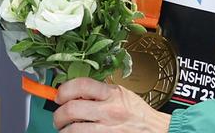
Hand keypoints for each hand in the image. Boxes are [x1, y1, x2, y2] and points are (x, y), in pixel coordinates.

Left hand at [53, 78, 171, 131]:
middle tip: (58, 117)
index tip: (58, 95)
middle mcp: (109, 112)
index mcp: (112, 95)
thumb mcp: (121, 94)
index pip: (81, 85)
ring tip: (65, 129)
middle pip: (71, 109)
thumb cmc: (137, 112)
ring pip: (73, 130)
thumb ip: (99, 92)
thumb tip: (74, 92)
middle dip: (59, 114)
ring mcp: (107, 130)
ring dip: (64, 130)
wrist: (156, 130)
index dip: (64, 90)